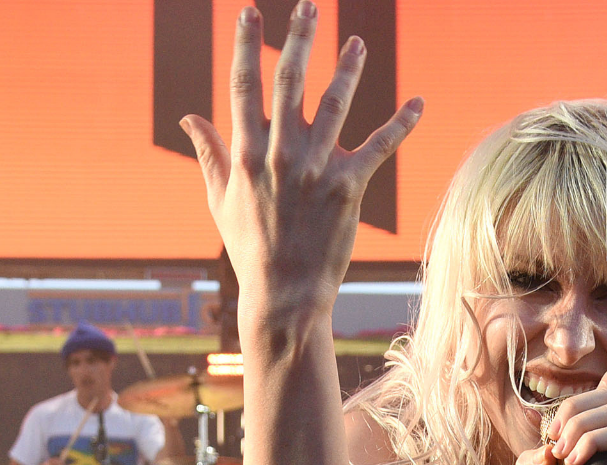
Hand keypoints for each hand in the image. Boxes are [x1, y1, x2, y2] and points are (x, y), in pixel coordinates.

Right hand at [180, 2, 421, 318]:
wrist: (284, 293)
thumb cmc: (250, 246)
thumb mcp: (220, 199)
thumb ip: (209, 152)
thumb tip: (190, 117)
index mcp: (246, 153)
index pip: (244, 86)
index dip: (246, 45)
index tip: (249, 11)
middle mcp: (280, 154)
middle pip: (290, 80)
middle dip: (298, 37)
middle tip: (308, 5)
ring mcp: (315, 169)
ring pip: (335, 103)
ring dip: (348, 67)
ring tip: (357, 41)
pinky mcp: (348, 186)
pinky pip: (379, 146)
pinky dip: (401, 123)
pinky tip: (417, 103)